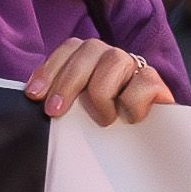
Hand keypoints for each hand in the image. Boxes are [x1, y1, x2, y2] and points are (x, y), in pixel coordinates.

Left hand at [25, 37, 173, 125]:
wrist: (148, 142)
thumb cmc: (106, 123)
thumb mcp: (78, 111)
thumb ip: (61, 100)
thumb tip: (35, 101)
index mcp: (90, 58)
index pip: (69, 48)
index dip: (49, 69)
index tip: (34, 95)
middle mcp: (111, 57)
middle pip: (88, 50)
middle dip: (67, 82)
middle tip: (55, 112)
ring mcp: (135, 67)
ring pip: (115, 60)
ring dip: (101, 92)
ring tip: (102, 119)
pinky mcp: (156, 83)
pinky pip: (144, 82)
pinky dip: (132, 102)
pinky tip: (129, 118)